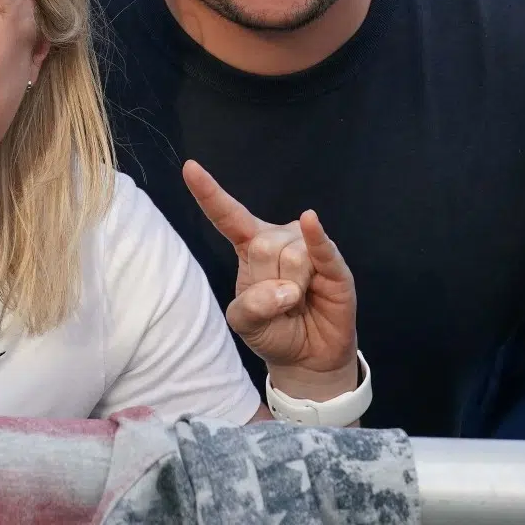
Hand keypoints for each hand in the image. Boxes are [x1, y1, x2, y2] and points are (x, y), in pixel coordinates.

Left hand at [184, 160, 358, 398]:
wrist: (308, 356)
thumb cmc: (274, 331)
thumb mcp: (246, 324)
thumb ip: (252, 307)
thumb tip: (284, 290)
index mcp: (250, 248)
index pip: (228, 216)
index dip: (210, 193)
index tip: (190, 168)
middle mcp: (278, 240)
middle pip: (265, 245)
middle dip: (270, 281)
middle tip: (281, 302)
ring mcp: (308, 248)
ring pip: (292, 255)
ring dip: (293, 288)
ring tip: (300, 301)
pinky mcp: (333, 265)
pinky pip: (322, 248)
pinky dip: (316, 237)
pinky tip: (311, 223)